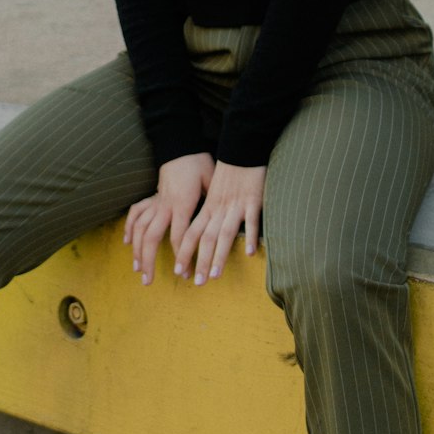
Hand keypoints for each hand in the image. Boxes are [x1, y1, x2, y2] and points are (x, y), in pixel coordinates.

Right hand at [123, 152, 214, 284]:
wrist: (182, 146)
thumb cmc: (200, 165)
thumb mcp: (212, 182)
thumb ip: (214, 204)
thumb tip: (224, 223)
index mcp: (182, 204)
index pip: (178, 237)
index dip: (181, 257)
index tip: (183, 274)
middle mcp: (165, 206)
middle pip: (151, 238)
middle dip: (148, 260)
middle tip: (148, 281)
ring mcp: (156, 202)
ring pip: (140, 228)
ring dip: (136, 249)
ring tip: (137, 268)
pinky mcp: (152, 197)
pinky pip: (136, 213)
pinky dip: (130, 227)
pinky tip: (127, 241)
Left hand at [173, 160, 265, 284]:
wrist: (241, 150)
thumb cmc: (228, 173)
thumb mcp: (212, 194)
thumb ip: (209, 214)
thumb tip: (202, 236)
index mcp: (207, 208)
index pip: (190, 233)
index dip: (184, 253)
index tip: (179, 271)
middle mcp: (218, 210)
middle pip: (206, 239)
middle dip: (201, 262)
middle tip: (197, 282)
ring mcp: (236, 206)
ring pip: (225, 233)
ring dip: (220, 255)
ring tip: (216, 275)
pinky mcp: (253, 200)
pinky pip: (252, 220)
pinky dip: (251, 236)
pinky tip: (249, 252)